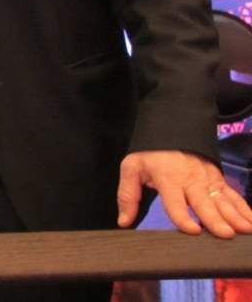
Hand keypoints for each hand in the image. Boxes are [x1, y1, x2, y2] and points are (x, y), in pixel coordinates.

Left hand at [117, 150, 251, 237]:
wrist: (173, 129)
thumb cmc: (150, 154)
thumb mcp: (132, 167)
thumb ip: (127, 195)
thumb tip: (123, 222)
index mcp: (168, 178)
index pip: (174, 200)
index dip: (182, 215)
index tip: (192, 230)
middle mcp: (191, 181)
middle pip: (203, 202)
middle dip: (215, 218)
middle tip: (225, 233)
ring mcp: (208, 181)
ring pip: (222, 200)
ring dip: (235, 215)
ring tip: (244, 230)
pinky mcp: (219, 181)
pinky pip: (233, 196)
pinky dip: (244, 209)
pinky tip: (251, 224)